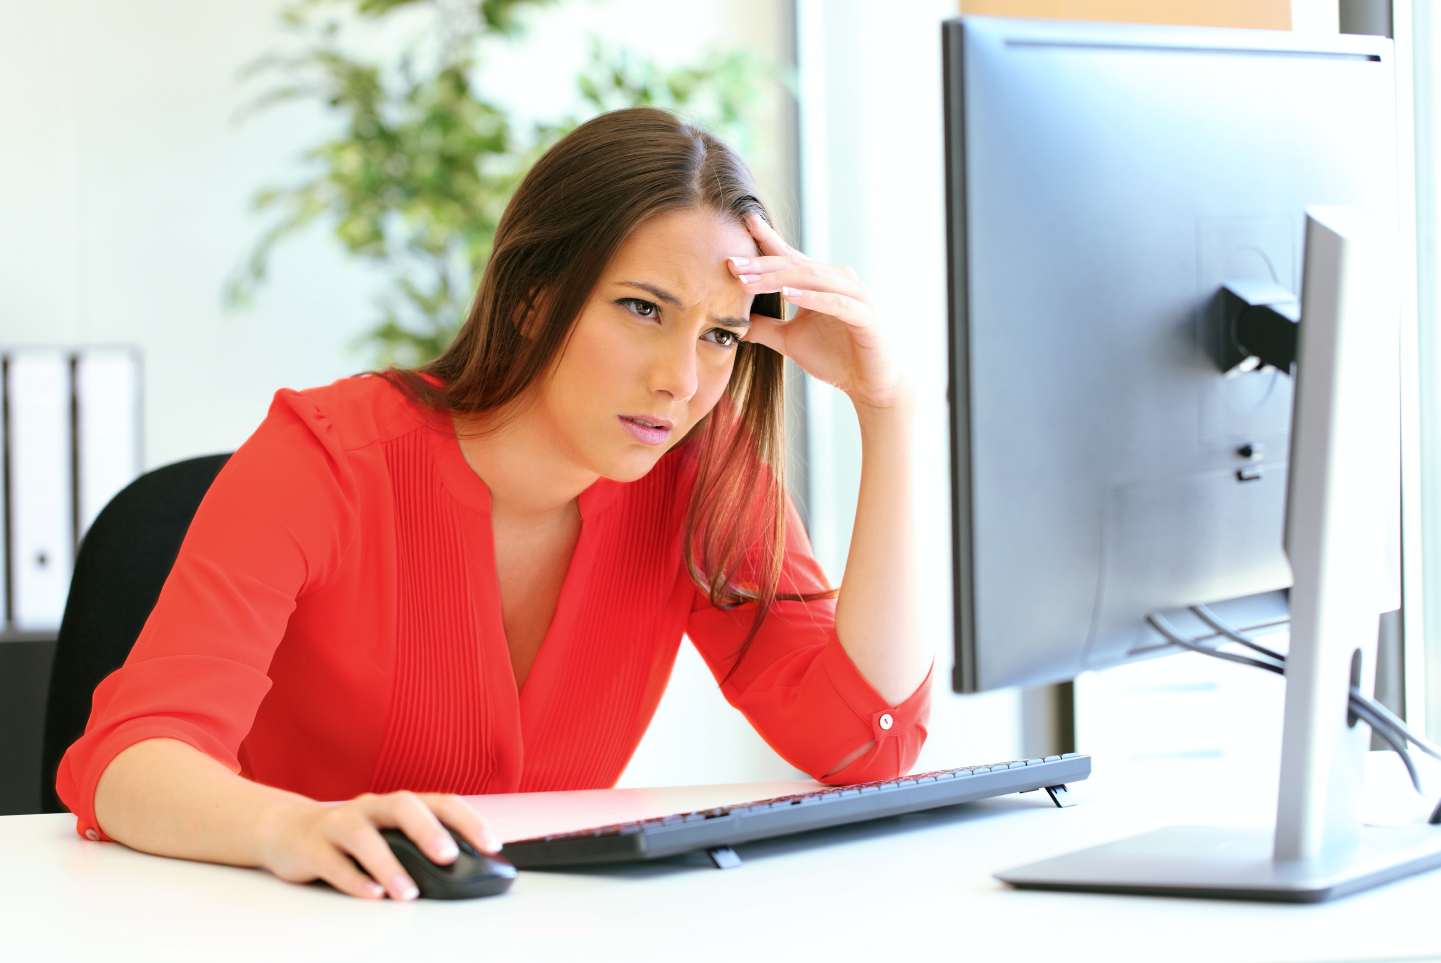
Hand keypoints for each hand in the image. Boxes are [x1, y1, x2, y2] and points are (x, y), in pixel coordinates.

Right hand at [258, 790, 500, 900]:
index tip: (491, 845)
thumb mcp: (388, 835)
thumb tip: (465, 872)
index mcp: (397, 805)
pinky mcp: (311, 847)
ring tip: (407, 892)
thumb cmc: (352, 837)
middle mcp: (371, 807)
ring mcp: (338, 824)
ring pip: (364, 836)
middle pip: (402, 806)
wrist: (287, 830)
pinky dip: (354, 880)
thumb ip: (418, 847)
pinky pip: (333, 863)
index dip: (468, 821)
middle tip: (449, 856)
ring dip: (388, 864)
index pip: (440, 802)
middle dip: (428, 830)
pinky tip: (372, 896)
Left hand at [729, 213, 905, 411]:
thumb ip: (765, 328)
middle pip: (795, 264)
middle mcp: (838, 281)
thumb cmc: (835, 359)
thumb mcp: (790, 341)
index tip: (742, 224)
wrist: (871, 384)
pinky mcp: (866, 316)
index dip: (765, 241)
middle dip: (761, 264)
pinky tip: (788, 296)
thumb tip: (736, 324)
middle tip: (732, 263)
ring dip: (778, 279)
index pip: (788, 256)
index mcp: (820, 282)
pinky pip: (837, 303)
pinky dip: (812, 298)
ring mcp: (855, 295)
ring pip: (813, 278)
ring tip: (749, 281)